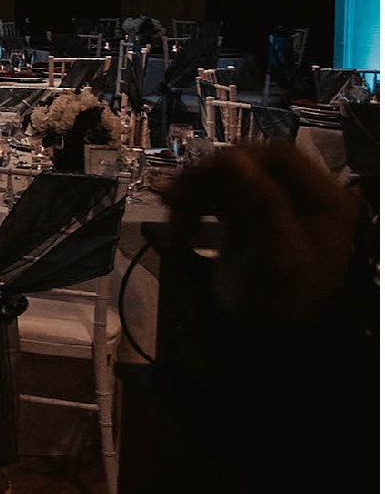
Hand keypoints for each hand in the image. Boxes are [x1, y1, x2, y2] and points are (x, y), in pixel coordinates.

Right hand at [160, 143, 359, 329]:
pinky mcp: (246, 214)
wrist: (264, 336)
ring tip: (171, 219)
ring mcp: (270, 204)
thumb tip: (234, 159)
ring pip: (225, 178)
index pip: (282, 158)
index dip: (242, 159)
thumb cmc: (280, 301)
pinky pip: (214, 196)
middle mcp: (299, 197)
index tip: (204, 173)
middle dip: (209, 179)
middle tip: (175, 195)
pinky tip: (176, 225)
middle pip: (248, 165)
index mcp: (323, 202)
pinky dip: (192, 206)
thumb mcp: (275, 254)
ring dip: (194, 194)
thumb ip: (261, 204)